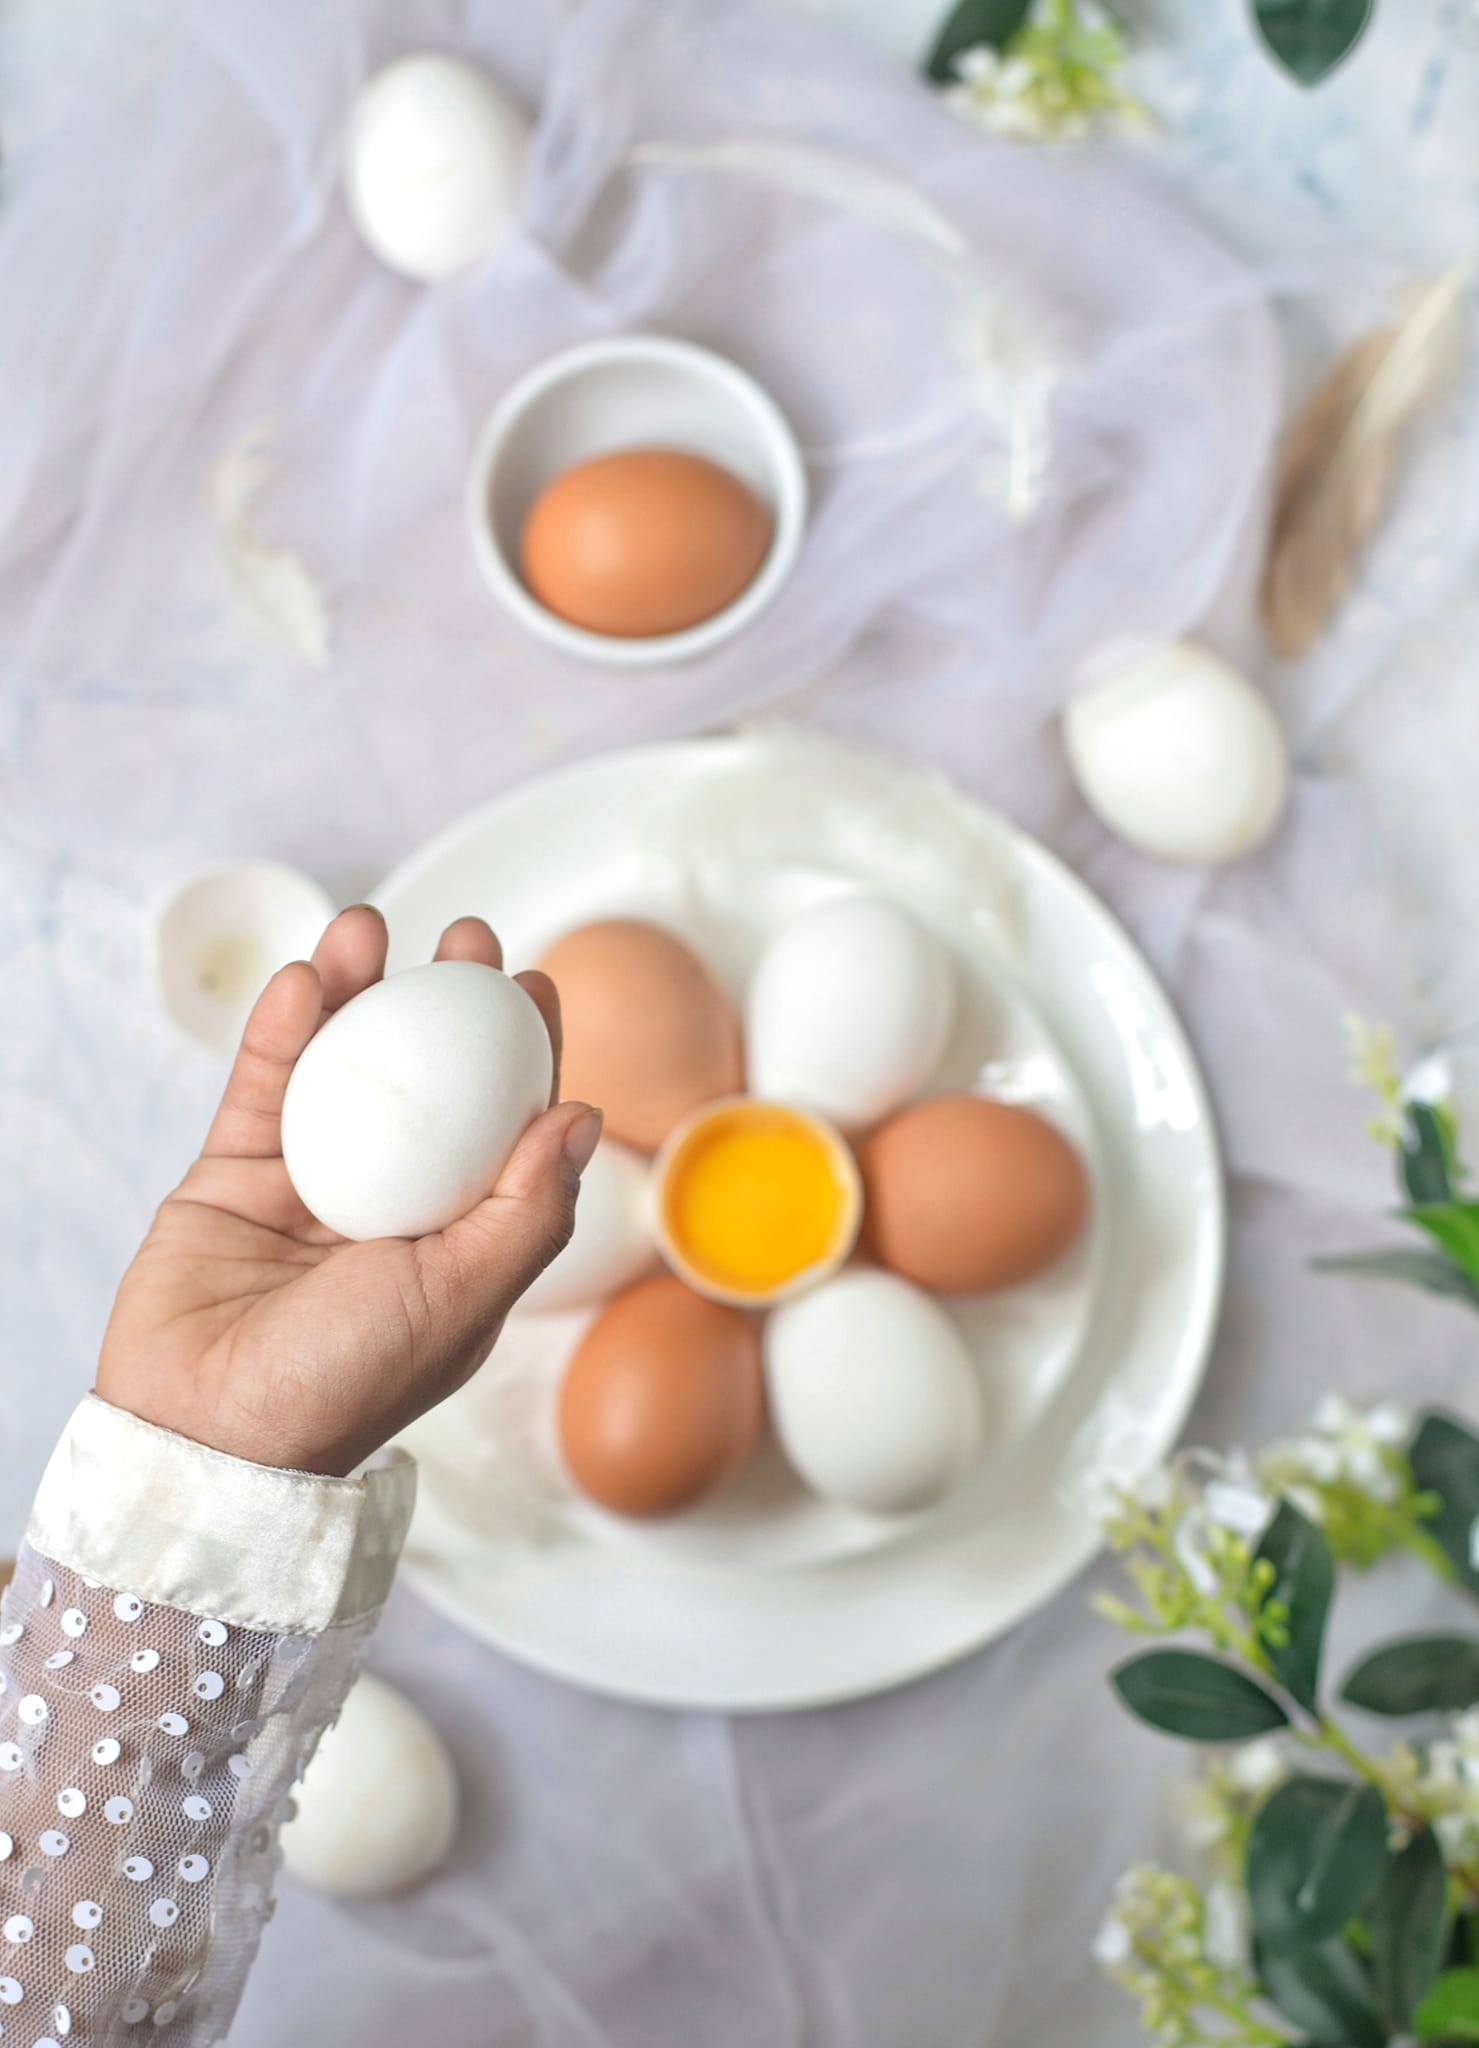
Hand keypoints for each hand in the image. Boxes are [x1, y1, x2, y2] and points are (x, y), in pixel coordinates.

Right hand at [98, 907, 601, 1475]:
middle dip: (448, 1001)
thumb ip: (529, 1212)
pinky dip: (282, 1029)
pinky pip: (264, 1087)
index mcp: (460, 1237)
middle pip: (429, 1079)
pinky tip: (304, 977)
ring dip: (356, 990)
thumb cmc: (347, 1387)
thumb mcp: (464, 1301)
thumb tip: (582, 1117)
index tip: (537, 984)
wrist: (208, 1436)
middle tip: (465, 937)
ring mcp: (312, 1182)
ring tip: (367, 927)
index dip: (526, 1053)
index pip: (506, 1127)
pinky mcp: (236, 1174)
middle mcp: (393, 1201)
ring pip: (342, 1066)